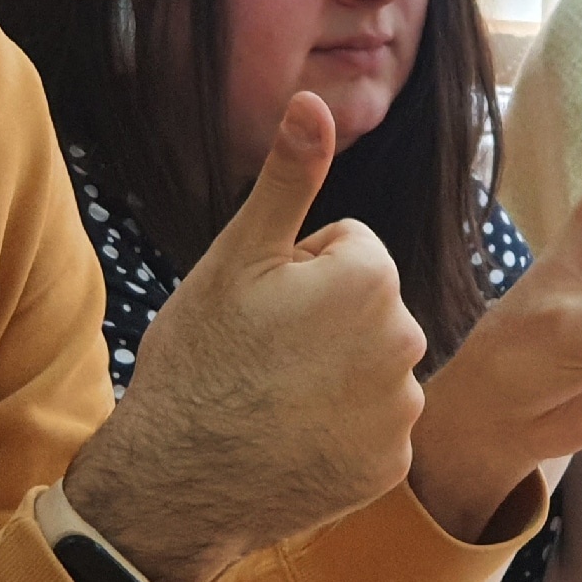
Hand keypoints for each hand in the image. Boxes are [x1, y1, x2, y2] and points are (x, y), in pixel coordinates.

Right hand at [62, 93, 426, 581]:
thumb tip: (314, 100)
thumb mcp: (235, 257)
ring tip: (271, 399)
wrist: (175, 481)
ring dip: (334, 375)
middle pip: (365, 307)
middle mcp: (406, 340)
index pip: (347, 247)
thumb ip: (288, 177)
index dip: (295, 272)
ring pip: (370, 366)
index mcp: (371, 277)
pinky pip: (373, 428)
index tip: (258, 308)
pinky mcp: (391, 466)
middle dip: (322, 320)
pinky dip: (339, 433)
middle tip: (260, 354)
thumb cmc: (198, 359)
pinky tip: (291, 441)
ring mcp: (401, 410)